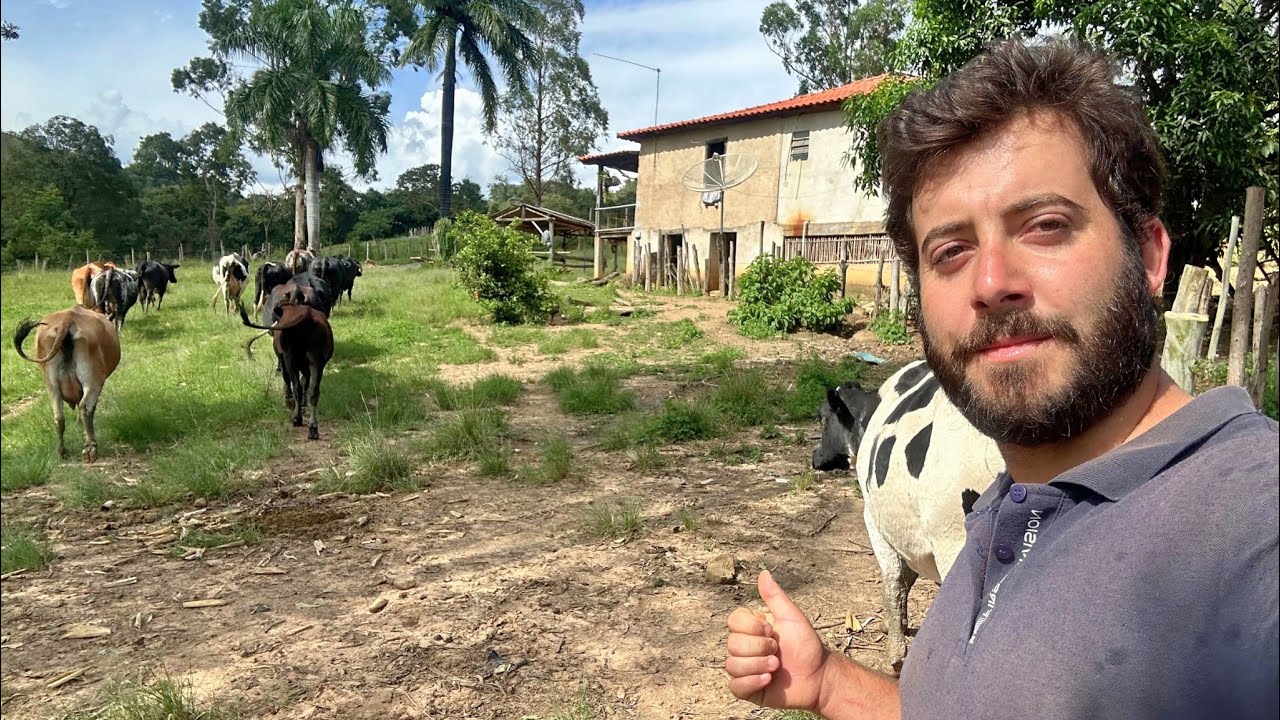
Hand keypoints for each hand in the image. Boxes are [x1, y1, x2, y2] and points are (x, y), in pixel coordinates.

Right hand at [725, 569, 829, 710]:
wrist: (818, 676)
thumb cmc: (807, 646)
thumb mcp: (792, 618)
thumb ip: (775, 597)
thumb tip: (764, 572)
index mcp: (752, 629)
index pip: (733, 621)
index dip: (751, 627)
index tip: (772, 630)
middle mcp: (745, 647)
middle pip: (732, 644)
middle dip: (759, 648)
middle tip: (777, 651)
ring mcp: (745, 668)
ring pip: (732, 665)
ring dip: (758, 665)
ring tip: (776, 667)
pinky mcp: (748, 689)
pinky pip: (735, 686)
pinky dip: (752, 682)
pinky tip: (769, 680)